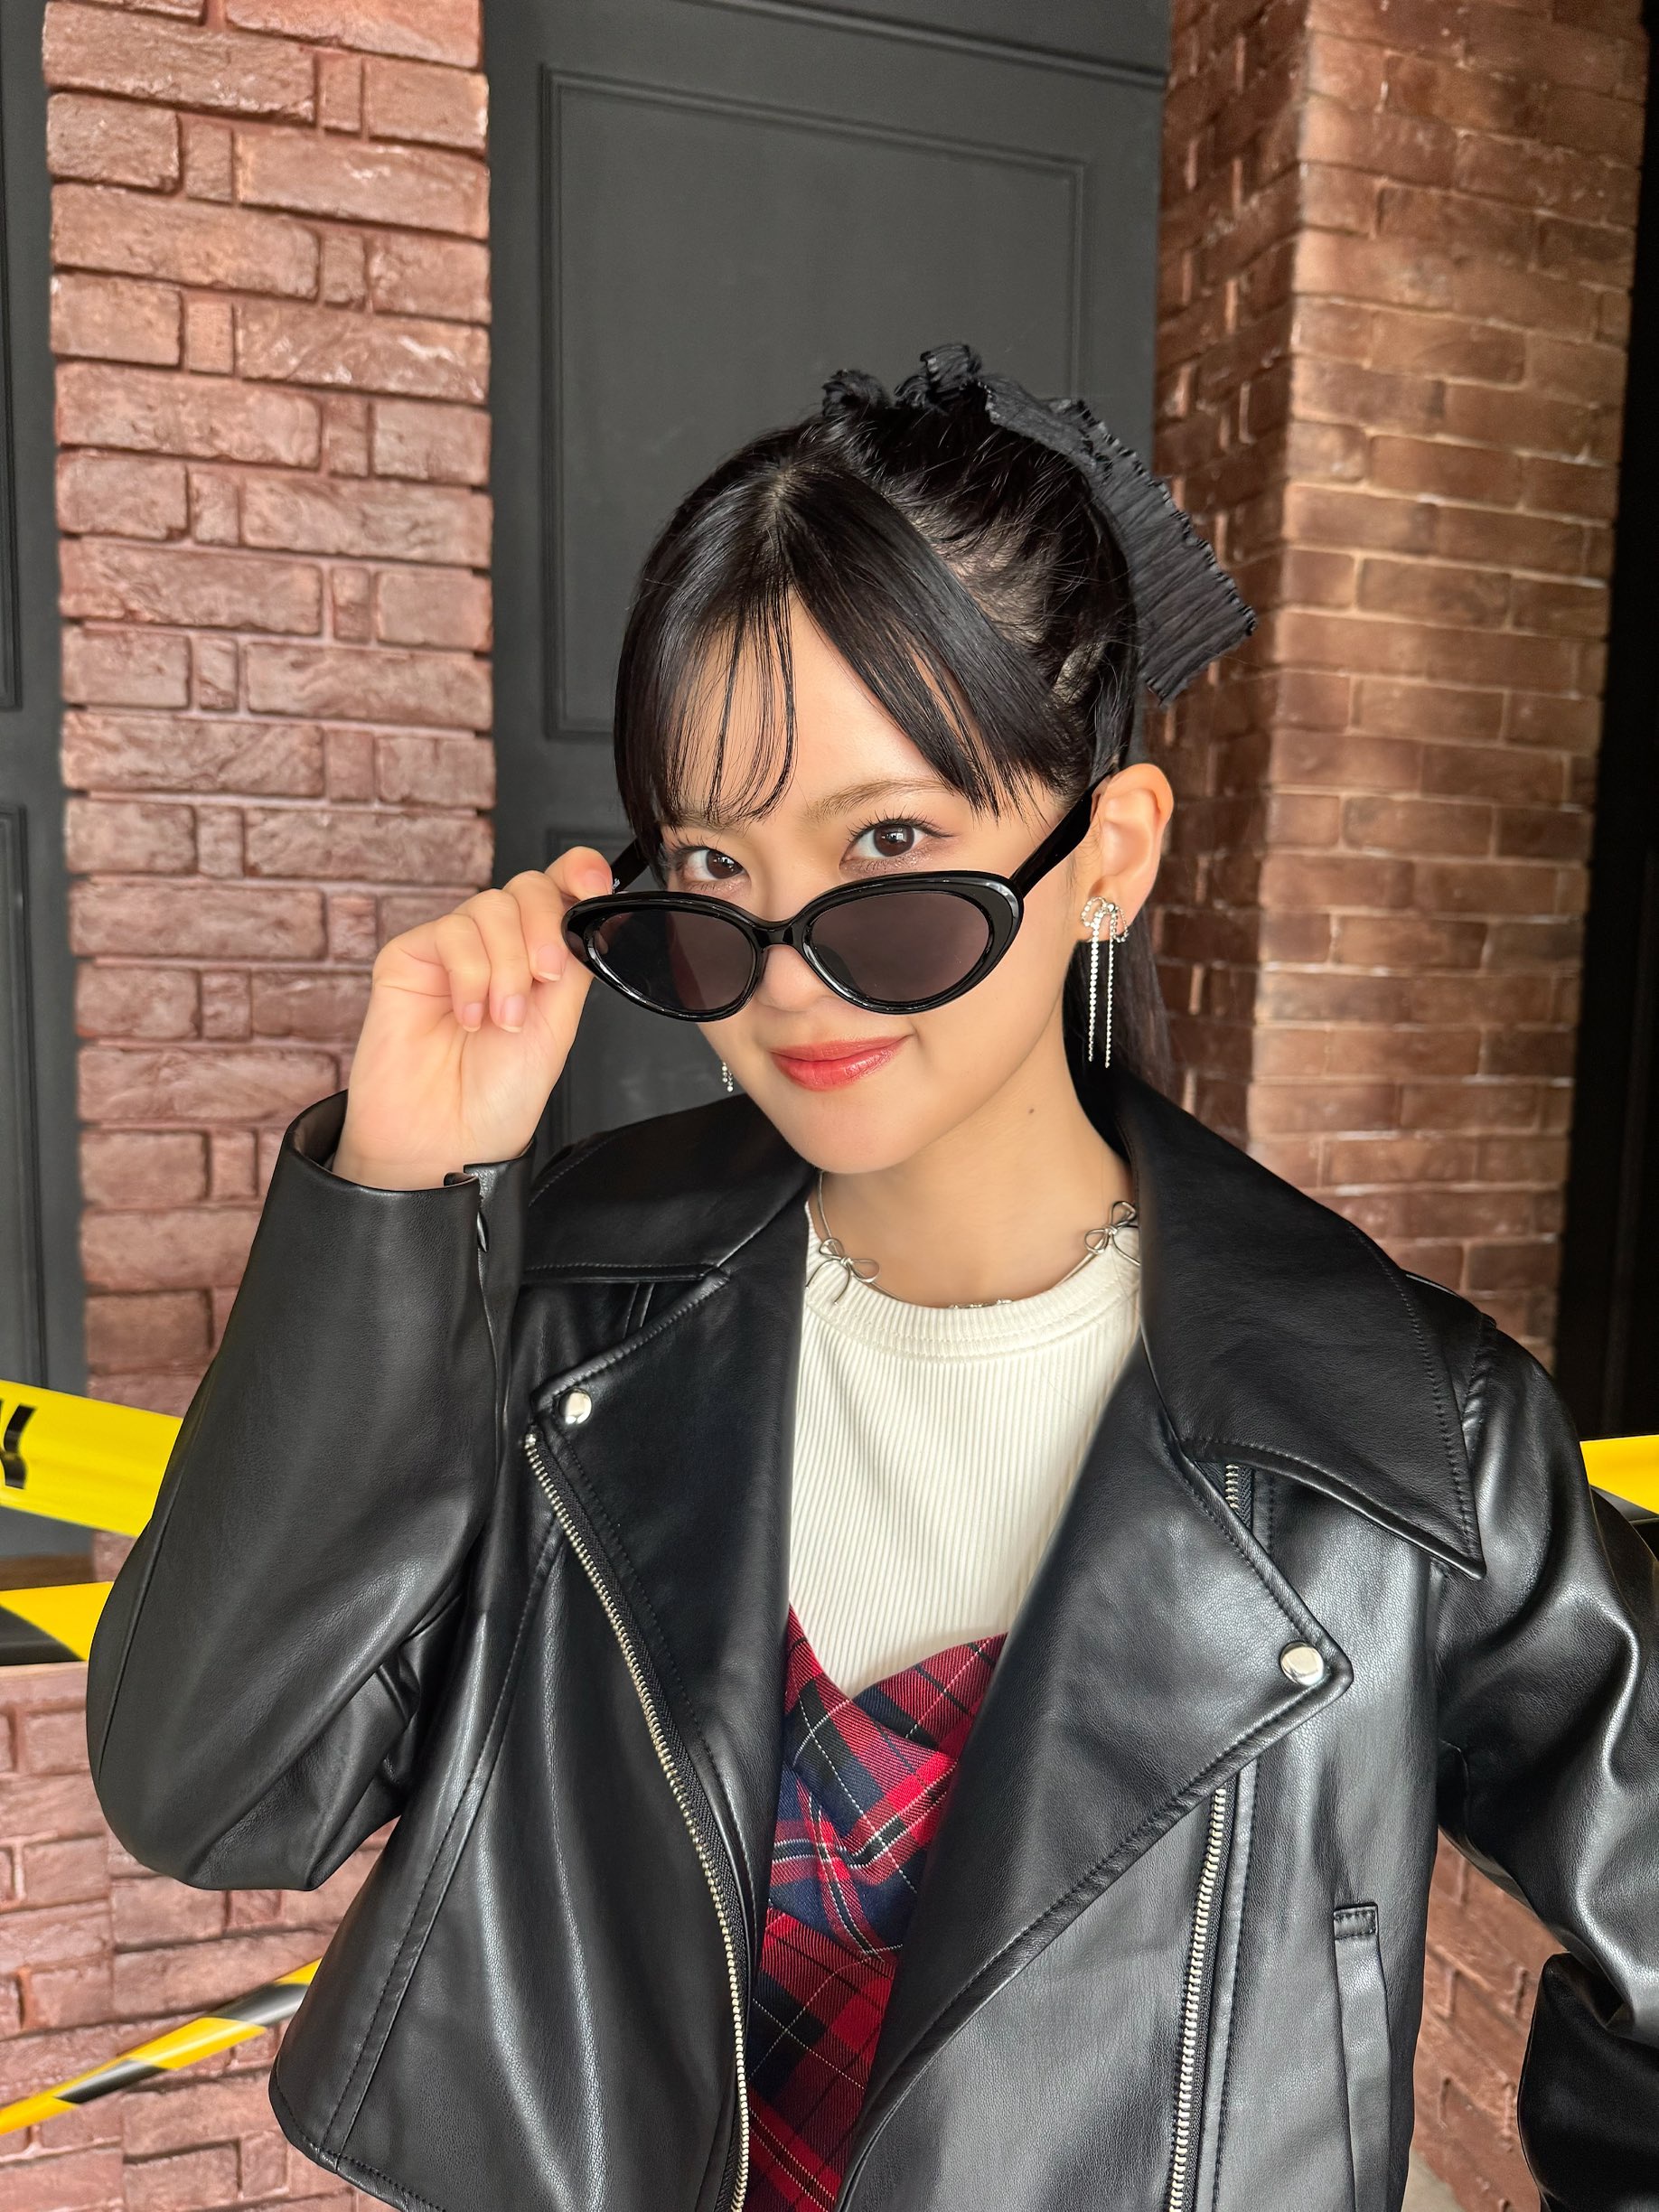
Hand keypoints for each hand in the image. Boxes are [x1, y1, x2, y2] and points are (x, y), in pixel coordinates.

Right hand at [332, 849, 614, 1188]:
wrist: (447, 1139)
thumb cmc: (498, 1096)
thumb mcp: (558, 1024)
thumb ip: (572, 961)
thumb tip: (590, 908)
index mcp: (539, 959)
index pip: (559, 890)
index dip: (579, 872)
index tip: (594, 884)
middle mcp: (498, 948)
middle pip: (527, 887)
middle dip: (543, 927)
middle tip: (544, 979)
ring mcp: (453, 950)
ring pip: (490, 907)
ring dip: (507, 966)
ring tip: (501, 1020)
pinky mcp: (409, 957)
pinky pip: (451, 933)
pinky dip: (470, 976)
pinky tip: (468, 1017)